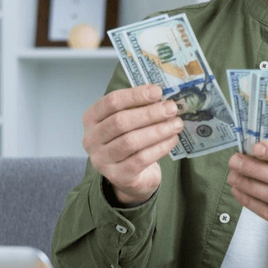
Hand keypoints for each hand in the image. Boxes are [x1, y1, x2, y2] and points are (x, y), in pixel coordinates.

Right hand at [82, 85, 182, 205]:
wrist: (129, 176)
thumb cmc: (129, 140)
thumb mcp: (128, 120)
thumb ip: (139, 107)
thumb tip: (163, 97)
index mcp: (91, 119)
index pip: (111, 102)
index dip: (135, 95)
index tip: (158, 91)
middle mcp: (91, 139)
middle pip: (120, 121)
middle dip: (149, 113)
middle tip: (171, 108)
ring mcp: (102, 160)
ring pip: (131, 141)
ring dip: (157, 130)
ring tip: (176, 124)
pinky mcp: (118, 176)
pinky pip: (141, 159)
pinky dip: (160, 147)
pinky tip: (172, 139)